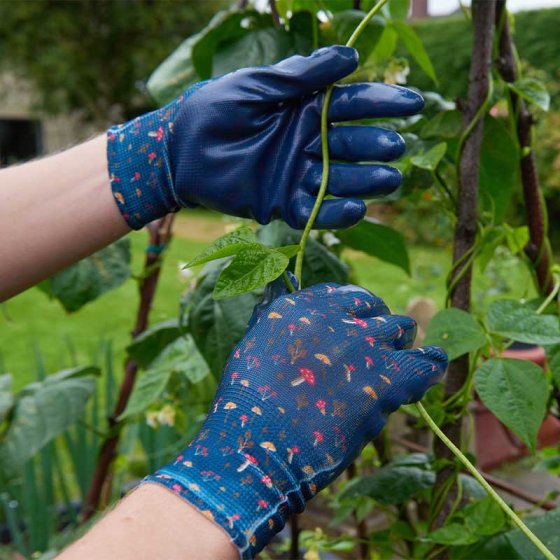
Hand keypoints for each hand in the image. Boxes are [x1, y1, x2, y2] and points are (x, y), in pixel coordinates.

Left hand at [107, 46, 423, 229]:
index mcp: (306, 109)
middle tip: (397, 146)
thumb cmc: (215, 108)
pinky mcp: (283, 203)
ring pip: (341, 179)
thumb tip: (350, 56)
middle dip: (377, 145)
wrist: (180, 149)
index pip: (352, 106)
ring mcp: (297, 174)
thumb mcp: (258, 84)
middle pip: (352, 144)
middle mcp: (308, 142)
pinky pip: (315, 210)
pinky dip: (335, 212)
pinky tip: (356, 207)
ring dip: (367, 181)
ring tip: (391, 180)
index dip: (383, 104)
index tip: (414, 103)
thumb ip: (301, 75)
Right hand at [145, 283, 446, 557]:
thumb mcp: (254, 346)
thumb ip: (274, 321)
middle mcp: (335, 319)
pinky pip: (423, 364)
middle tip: (380, 344)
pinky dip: (429, 364)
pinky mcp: (384, 382)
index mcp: (301, 308)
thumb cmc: (248, 403)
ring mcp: (362, 347)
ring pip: (400, 329)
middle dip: (380, 324)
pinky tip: (433, 362)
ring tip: (400, 357)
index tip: (362, 319)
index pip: (346, 294)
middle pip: (376, 310)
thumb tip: (277, 301)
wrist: (257, 447)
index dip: (358, 308)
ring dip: (400, 343)